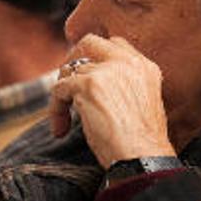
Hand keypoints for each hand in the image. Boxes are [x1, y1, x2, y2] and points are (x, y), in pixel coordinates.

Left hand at [50, 35, 175, 167]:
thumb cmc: (141, 144)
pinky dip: (55, 109)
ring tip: (65, 122)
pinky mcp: (88, 84)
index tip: (85, 79)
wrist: (144, 157)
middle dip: (72, 60)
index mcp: (144, 67)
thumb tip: (90, 84)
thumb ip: (121, 86)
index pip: (114, 45)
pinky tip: (61, 129)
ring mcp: (107, 71)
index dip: (95, 58)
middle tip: (66, 86)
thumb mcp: (140, 105)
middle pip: (90, 43)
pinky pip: (58, 89)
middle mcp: (128, 62)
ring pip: (70, 71)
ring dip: (62, 96)